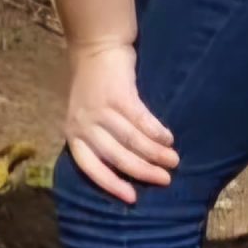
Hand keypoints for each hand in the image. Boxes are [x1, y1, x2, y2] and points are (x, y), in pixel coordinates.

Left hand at [62, 42, 176, 203]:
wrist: (95, 49)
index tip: (132, 198)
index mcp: (74, 134)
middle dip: (142, 170)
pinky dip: (156, 131)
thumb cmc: (94, 88)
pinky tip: (168, 138)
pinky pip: (141, 120)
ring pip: (131, 140)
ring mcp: (100, 110)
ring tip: (173, 160)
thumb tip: (127, 166)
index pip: (90, 167)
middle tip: (165, 179)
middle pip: (116, 156)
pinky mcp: (119, 96)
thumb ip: (100, 138)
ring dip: (155, 152)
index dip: (111, 184)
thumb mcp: (86, 117)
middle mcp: (84, 125)